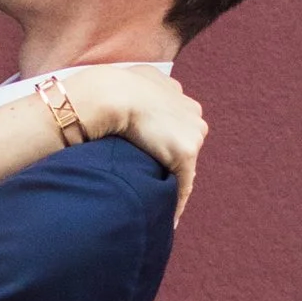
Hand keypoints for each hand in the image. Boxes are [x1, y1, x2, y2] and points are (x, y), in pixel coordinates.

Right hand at [65, 64, 206, 221]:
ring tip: (158, 203)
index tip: (151, 157)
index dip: (162, 142)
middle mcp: (191, 111)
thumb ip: (140, 87)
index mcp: (177, 93)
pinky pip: (182, 185)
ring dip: (172, 182)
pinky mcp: (184, 152)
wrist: (110, 95)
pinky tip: (168, 219)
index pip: (176, 124)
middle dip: (171, 162)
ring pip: (185, 166)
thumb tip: (129, 90)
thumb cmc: (110, 88)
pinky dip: (176, 203)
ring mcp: (191, 132)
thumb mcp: (130, 81)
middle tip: (153, 183)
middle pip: (184, 144)